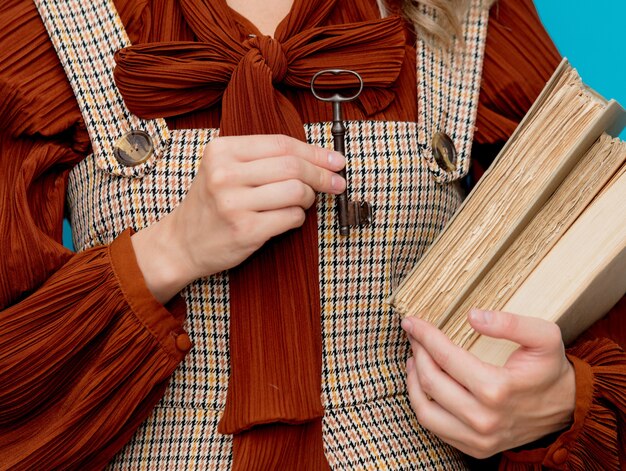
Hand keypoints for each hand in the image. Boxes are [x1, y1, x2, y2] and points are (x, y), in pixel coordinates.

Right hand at [132, 134, 345, 302]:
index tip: (335, 160)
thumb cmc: (211, 204)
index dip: (315, 152)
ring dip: (309, 198)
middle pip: (293, 166)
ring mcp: (234, 203)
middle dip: (322, 174)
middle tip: (336, 182)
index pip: (282, 144)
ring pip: (297, 192)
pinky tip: (288, 218)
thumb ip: (262, 158)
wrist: (182, 242)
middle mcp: (224, 174)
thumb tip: (319, 157)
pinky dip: (298, 218)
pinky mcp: (245, 230)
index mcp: (221, 151)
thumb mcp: (224, 169)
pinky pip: (292, 218)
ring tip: (302, 202)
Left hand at [402, 309, 575, 458]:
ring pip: (425, 409)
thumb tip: (473, 316)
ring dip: (413, 380)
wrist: (565, 408)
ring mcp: (478, 438)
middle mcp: (484, 418)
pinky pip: (434, 427)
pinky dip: (421, 404)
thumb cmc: (549, 369)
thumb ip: (511, 323)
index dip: (424, 335)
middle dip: (417, 352)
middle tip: (414, 335)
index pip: (445, 356)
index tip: (412, 322)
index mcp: (497, 388)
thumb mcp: (544, 336)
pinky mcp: (475, 448)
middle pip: (431, 380)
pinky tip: (423, 384)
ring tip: (414, 358)